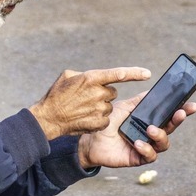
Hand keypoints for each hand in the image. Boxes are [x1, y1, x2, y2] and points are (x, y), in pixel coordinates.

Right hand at [29, 67, 150, 138]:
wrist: (49, 118)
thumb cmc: (56, 95)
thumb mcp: (68, 76)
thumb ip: (86, 75)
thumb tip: (97, 77)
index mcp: (92, 78)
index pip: (118, 74)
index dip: (135, 73)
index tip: (147, 74)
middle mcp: (98, 93)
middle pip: (112, 92)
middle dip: (103, 94)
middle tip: (88, 97)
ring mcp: (99, 109)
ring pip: (109, 106)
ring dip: (100, 106)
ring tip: (83, 108)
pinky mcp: (99, 122)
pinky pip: (106, 118)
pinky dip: (98, 118)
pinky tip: (85, 118)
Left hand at [77, 91, 195, 168]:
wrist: (90, 138)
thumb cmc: (108, 122)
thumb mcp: (125, 106)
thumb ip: (140, 100)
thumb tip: (156, 90)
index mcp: (150, 120)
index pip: (170, 115)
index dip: (183, 111)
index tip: (192, 105)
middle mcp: (150, 133)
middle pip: (171, 128)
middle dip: (178, 120)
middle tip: (181, 113)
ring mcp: (146, 146)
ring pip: (163, 144)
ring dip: (160, 136)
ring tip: (151, 129)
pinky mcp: (137, 158)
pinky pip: (149, 156)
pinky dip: (147, 149)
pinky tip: (138, 143)